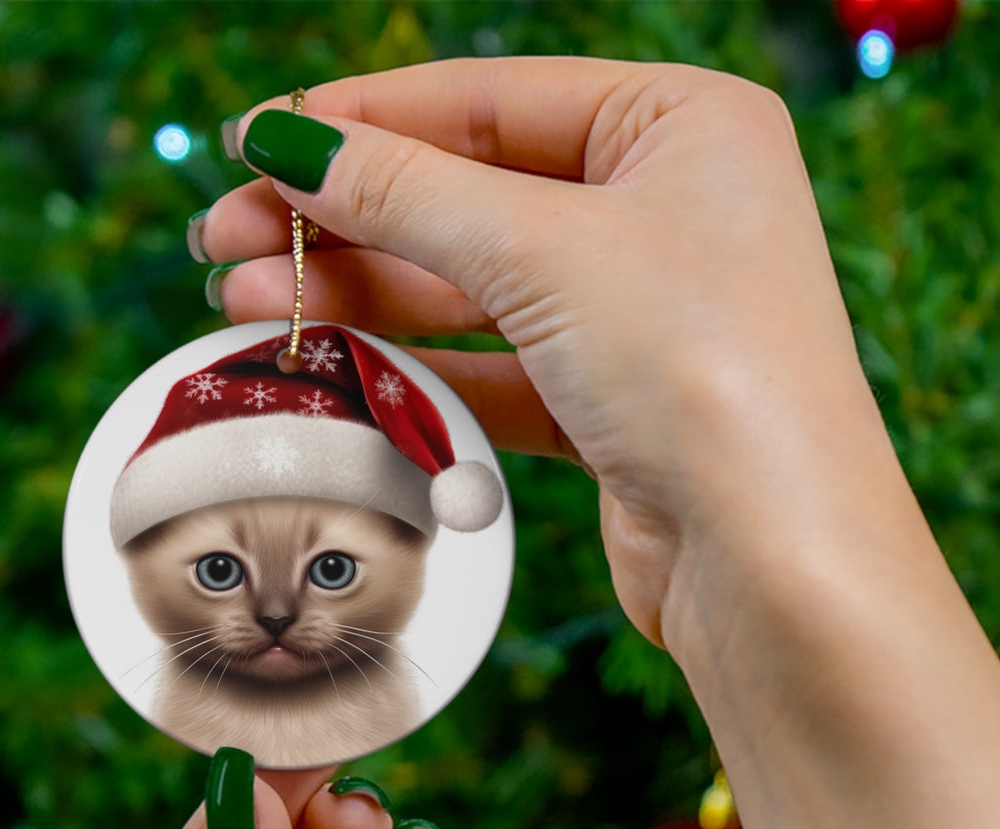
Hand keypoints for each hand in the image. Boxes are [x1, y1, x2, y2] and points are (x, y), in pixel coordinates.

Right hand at [198, 61, 999, 828]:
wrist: (773, 559)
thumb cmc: (701, 370)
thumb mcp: (542, 251)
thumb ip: (406, 193)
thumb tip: (285, 143)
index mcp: (684, 126)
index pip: (492, 99)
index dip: (364, 122)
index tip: (256, 146)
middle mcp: (671, 211)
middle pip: (473, 196)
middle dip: (347, 220)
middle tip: (225, 241)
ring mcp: (645, 314)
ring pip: (476, 289)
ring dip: (364, 294)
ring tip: (248, 301)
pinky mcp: (618, 407)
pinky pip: (498, 366)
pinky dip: (418, 365)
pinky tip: (331, 360)